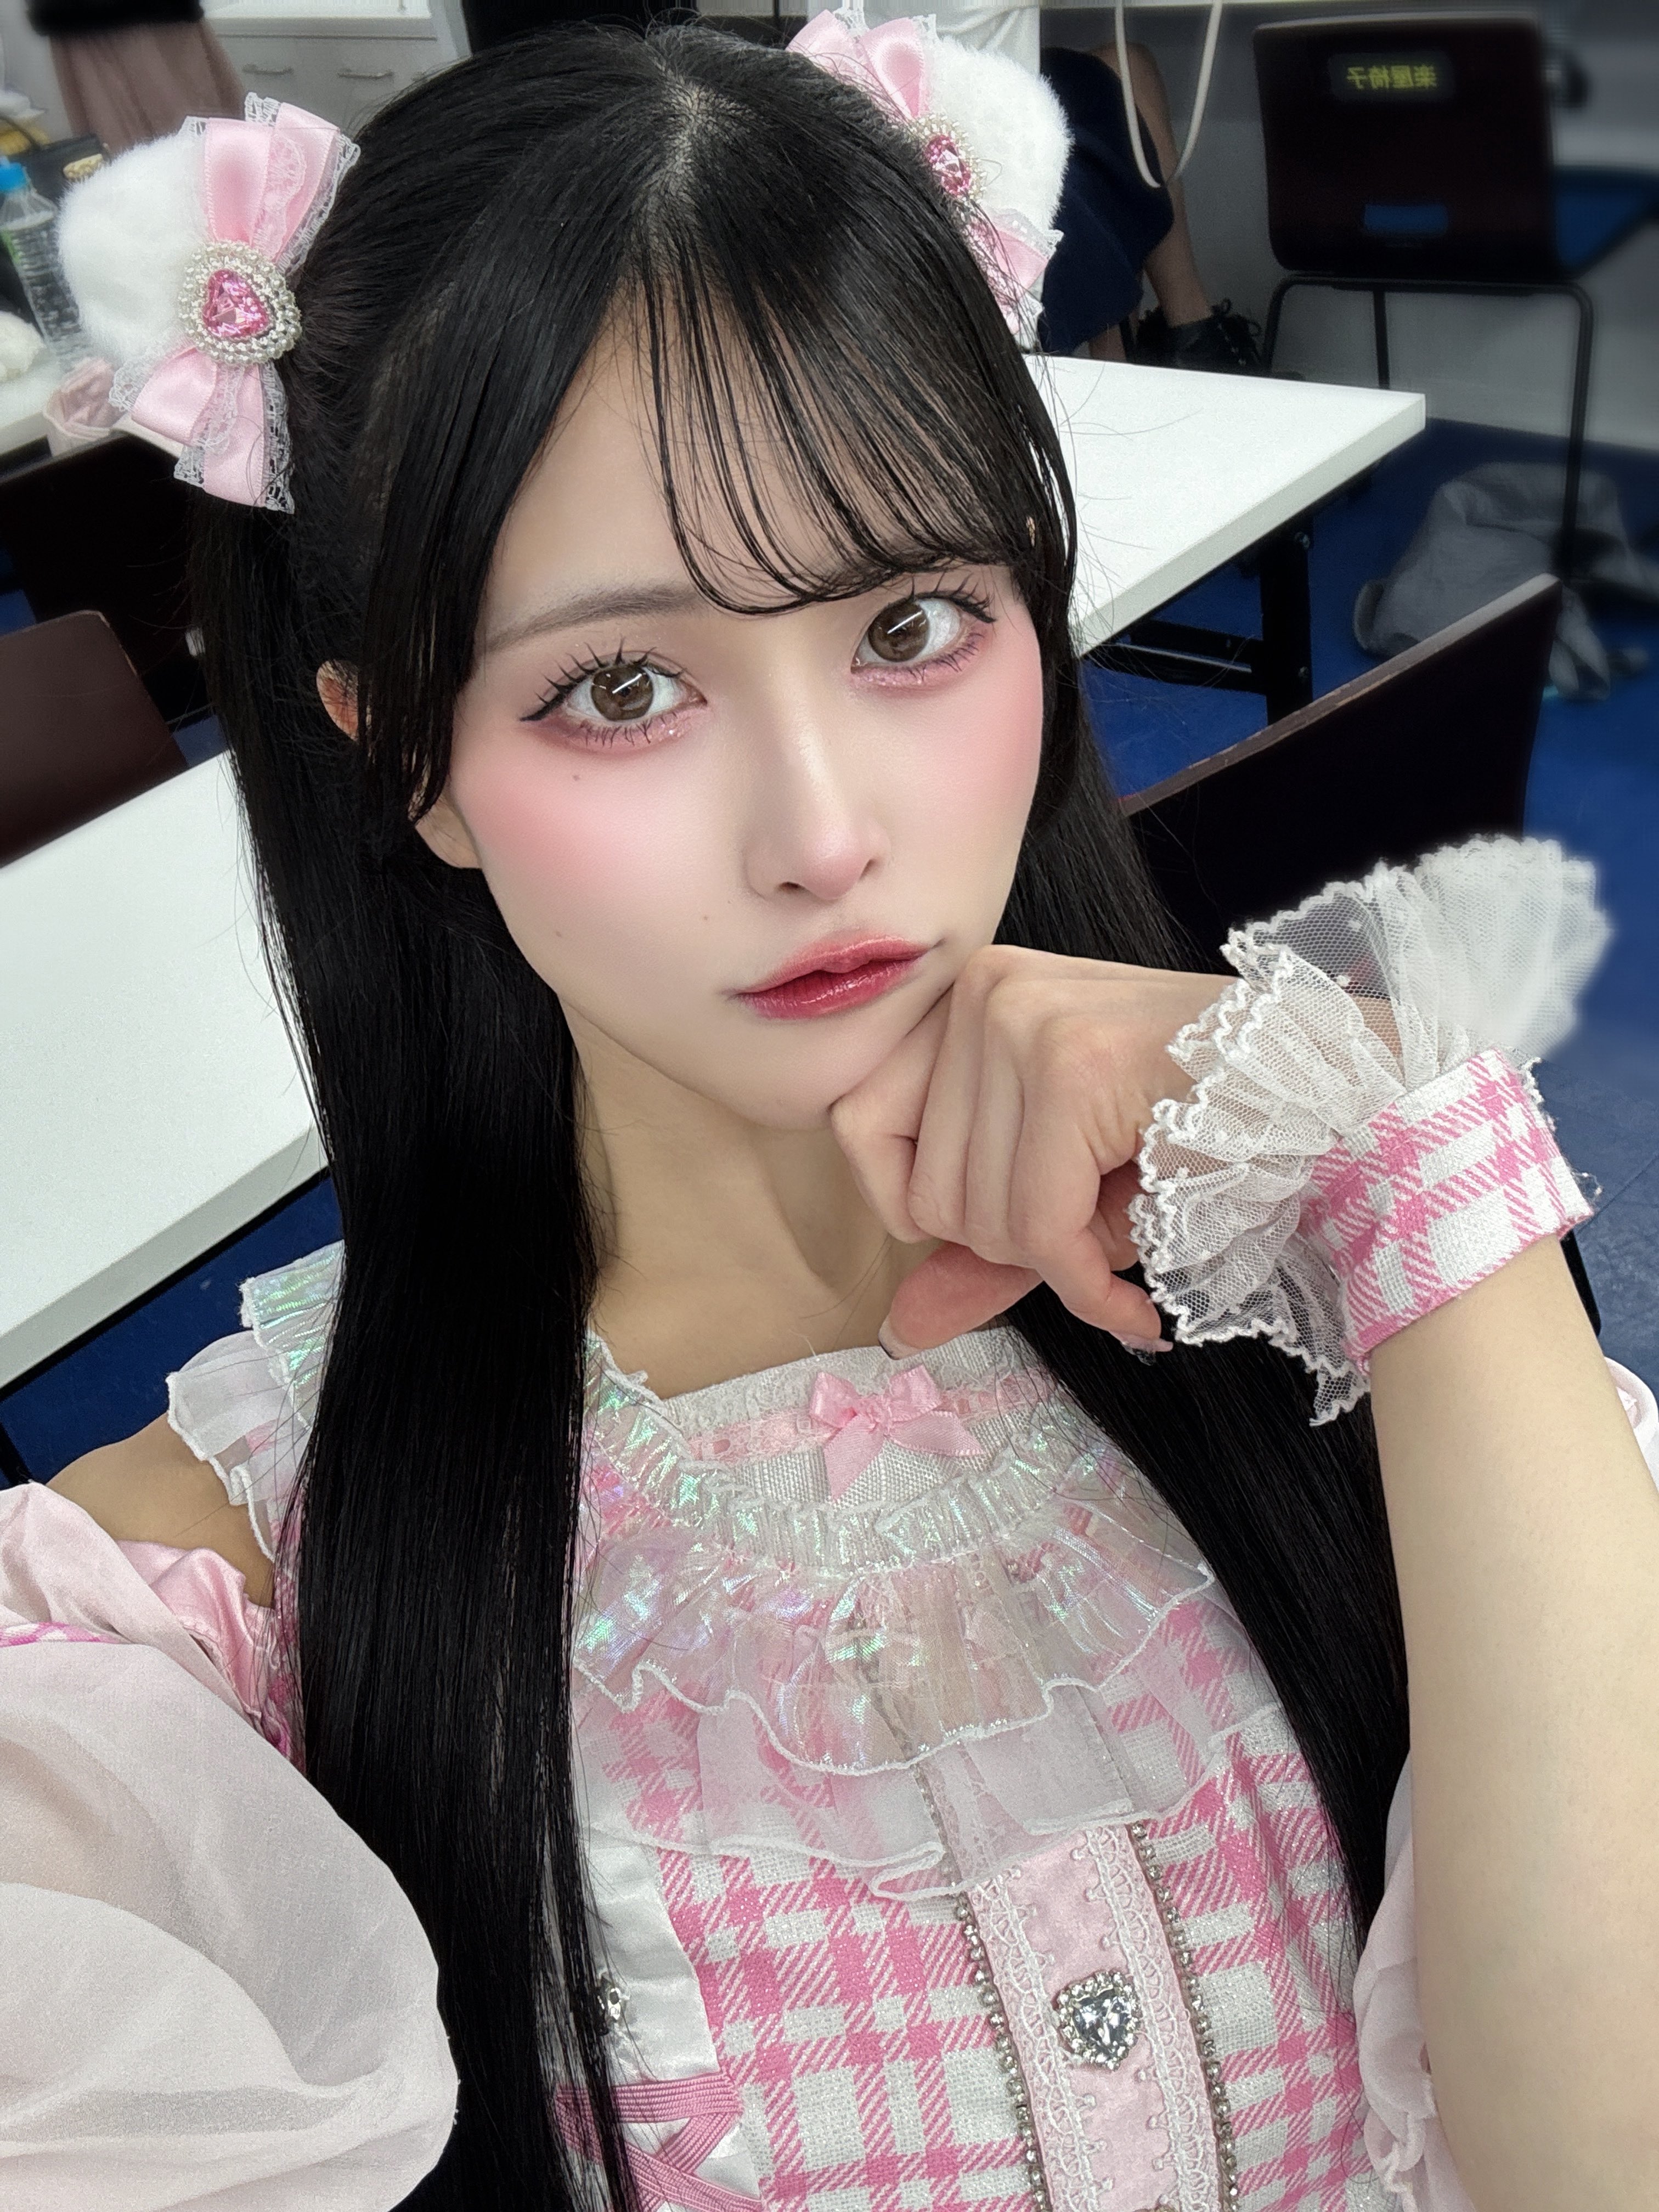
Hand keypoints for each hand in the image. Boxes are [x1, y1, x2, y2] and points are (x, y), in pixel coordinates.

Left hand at [830, 945, 1220, 1353]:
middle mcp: (985, 991)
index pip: (860, 1123)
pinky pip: (1040, 1225)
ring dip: (1059, 1260)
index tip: (1006, 1224)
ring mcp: (1025, 1019)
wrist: (1336, 1093)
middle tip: (1093, 1226)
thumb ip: (981, 1252)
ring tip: (1129, 1221)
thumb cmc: (1207, 1131)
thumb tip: (897, 1330)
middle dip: (1012, 1244)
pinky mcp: (1073, 1065)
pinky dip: (1089, 1286)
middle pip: (926, 1189)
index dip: (921, 1205)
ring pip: (977, 1216)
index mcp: (973, 996)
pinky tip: (1132, 1301)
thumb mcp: (1071, 1190)